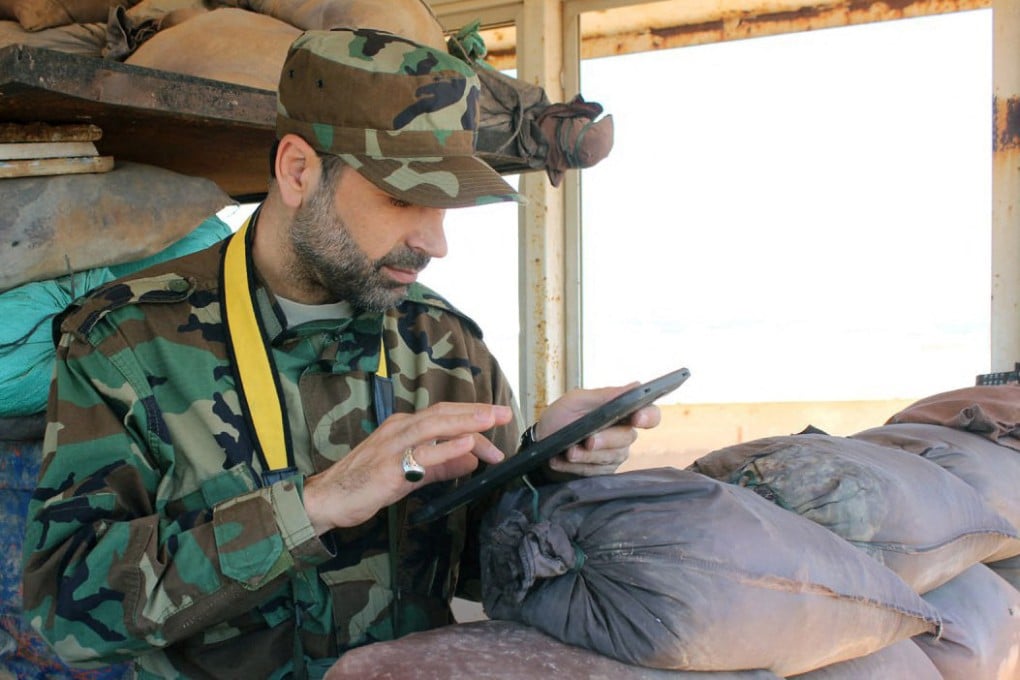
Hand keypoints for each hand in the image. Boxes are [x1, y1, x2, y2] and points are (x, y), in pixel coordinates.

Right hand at [302, 402, 512, 533]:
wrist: (327, 498)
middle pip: (443, 414)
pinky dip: (446, 448)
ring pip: (434, 426)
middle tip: (503, 414)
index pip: (444, 416)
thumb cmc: (364, 484)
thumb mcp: (410, 472)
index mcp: (403, 427)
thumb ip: (441, 464)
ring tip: (491, 420)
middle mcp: (399, 429)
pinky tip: (466, 445)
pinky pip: (421, 455)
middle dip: (476, 413)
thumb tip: (471, 459)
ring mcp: (393, 446)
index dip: (472, 418)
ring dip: (466, 422)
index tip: (497, 424)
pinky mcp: (389, 468)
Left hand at [536, 384, 661, 476]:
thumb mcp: (577, 400)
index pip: (650, 414)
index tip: (637, 418)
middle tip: (588, 440)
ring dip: (586, 456)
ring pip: (609, 458)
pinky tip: (559, 460)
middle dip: (606, 440)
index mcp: (622, 413)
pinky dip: (574, 466)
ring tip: (568, 451)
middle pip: (627, 439)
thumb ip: (605, 395)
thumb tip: (635, 386)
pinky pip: (593, 472)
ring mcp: (614, 456)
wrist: (540, 442)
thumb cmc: (560, 417)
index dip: (649, 416)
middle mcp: (623, 435)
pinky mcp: (602, 473)